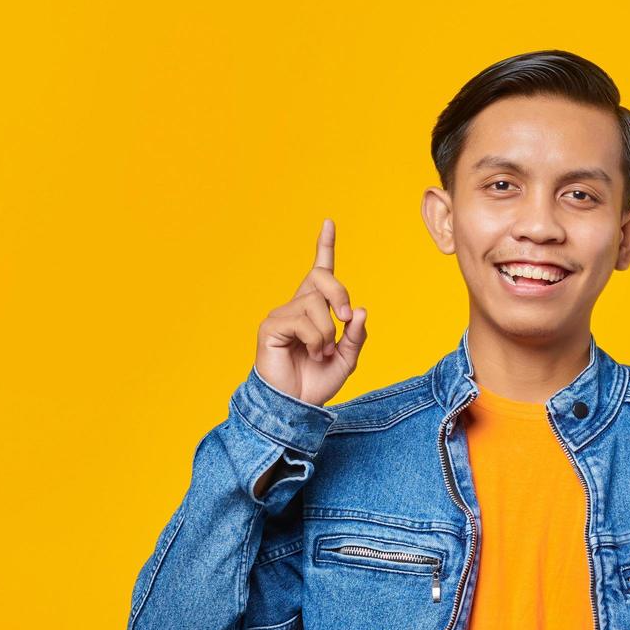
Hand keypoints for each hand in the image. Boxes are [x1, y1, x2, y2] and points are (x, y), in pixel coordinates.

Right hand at [255, 217, 367, 405]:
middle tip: (345, 317)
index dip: (324, 247)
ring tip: (320, 353)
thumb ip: (356, 335)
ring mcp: (282, 314)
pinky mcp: (271, 326)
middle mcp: (297, 306)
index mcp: (315, 311)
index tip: (329, 222)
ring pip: (315, 304)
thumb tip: (358, 310)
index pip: (320, 272)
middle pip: (321, 276)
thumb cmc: (317, 383)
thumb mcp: (348, 359)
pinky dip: (315, 340)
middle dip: (339, 293)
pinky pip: (302, 321)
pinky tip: (310, 353)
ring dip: (327, 332)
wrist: (296, 407)